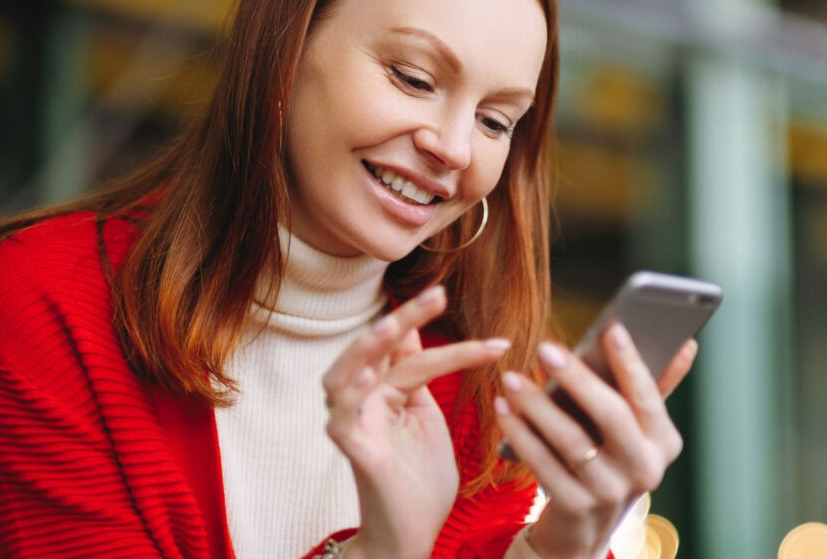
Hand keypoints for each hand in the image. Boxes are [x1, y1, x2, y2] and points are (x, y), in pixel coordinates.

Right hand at [322, 286, 509, 557]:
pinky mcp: (353, 451)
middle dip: (403, 318)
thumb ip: (421, 377)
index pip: (409, 348)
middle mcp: (364, 400)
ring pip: (345, 374)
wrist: (412, 534)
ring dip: (367, 348)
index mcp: (387, 390)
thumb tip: (416, 331)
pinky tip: (369, 378)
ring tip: (392, 326)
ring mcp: (355, 424)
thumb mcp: (427, 417)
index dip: (434, 326)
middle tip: (437, 293)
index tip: (485, 326)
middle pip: (375, 348)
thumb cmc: (421, 480)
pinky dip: (350, 396)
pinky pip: (341, 418)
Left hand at [494, 323, 697, 558]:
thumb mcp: (637, 429)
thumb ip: (656, 385)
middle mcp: (644, 470)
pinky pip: (542, 464)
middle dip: (577, 378)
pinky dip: (520, 433)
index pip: (648, 396)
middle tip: (545, 348)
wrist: (586, 525)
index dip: (631, 362)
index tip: (611, 328)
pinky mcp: (575, 507)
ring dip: (537, 405)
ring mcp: (609, 492)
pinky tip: (504, 409)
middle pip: (611, 416)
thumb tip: (686, 345)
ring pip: (570, 440)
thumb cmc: (612, 458)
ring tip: (512, 378)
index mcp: (664, 443)